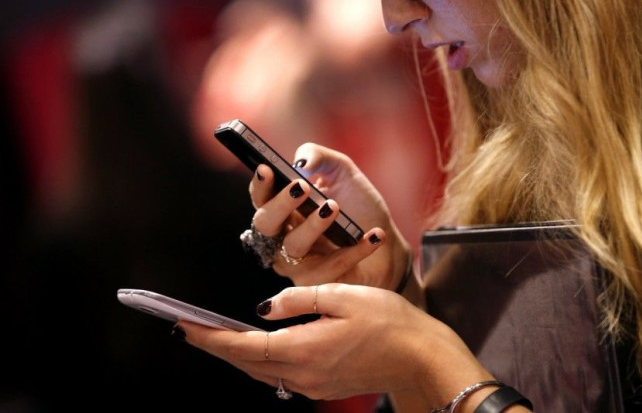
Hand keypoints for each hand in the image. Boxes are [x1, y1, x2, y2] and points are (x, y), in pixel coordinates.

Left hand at [176, 284, 488, 403]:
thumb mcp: (342, 296)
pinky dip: (261, 360)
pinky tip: (257, 346)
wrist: (419, 357)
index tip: (182, 327)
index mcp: (303, 349)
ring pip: (262, 371)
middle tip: (188, 328)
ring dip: (237, 354)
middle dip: (215, 346)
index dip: (209, 338)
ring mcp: (313, 384)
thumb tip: (263, 308)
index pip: (243, 347)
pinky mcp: (323, 385)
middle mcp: (302, 374)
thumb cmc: (388, 321)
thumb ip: (298, 300)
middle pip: (246, 363)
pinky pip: (281, 374)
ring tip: (215, 335)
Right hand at [249, 143, 411, 289]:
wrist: (390, 246)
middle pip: (265, 223)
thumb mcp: (343, 172)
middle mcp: (282, 237)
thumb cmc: (359, 207)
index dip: (260, 185)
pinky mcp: (318, 285)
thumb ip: (319, 157)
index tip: (267, 168)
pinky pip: (331, 268)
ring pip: (293, 247)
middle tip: (303, 187)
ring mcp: (297, 264)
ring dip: (313, 225)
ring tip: (334, 207)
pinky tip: (373, 235)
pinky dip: (354, 250)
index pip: (261, 197)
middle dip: (281, 204)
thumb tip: (300, 163)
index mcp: (283, 209)